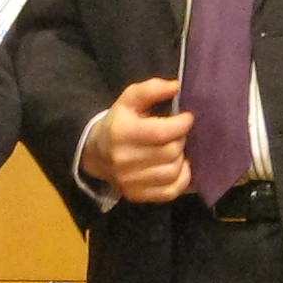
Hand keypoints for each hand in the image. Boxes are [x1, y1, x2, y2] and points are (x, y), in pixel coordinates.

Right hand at [82, 76, 194, 203]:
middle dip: (181, 140)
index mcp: (122, 132)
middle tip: (179, 133)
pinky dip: (182, 179)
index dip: (182, 124)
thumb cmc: (119, 122)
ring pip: (173, 172)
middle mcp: (124, 160)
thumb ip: (152, 89)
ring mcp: (130, 181)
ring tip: (176, 149)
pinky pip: (171, 191)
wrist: (96, 153)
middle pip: (170, 152)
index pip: (162, 132)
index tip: (187, 118)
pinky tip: (178, 166)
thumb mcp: (129, 99)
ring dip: (181, 158)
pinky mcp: (137, 195)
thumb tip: (176, 86)